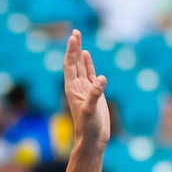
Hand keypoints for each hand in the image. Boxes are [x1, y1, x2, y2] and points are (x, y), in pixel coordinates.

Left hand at [63, 29, 108, 148]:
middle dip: (74, 47)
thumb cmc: (88, 129)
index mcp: (72, 89)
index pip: (70, 66)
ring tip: (78, 38)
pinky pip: (89, 74)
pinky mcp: (94, 93)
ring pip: (81, 66)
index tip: (73, 38)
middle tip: (75, 31)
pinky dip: (88, 64)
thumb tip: (101, 79)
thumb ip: (95, 95)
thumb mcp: (90, 112)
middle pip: (74, 63)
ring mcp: (85, 89)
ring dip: (80, 53)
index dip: (71, 51)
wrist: (92, 141)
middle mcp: (77, 87)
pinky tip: (87, 55)